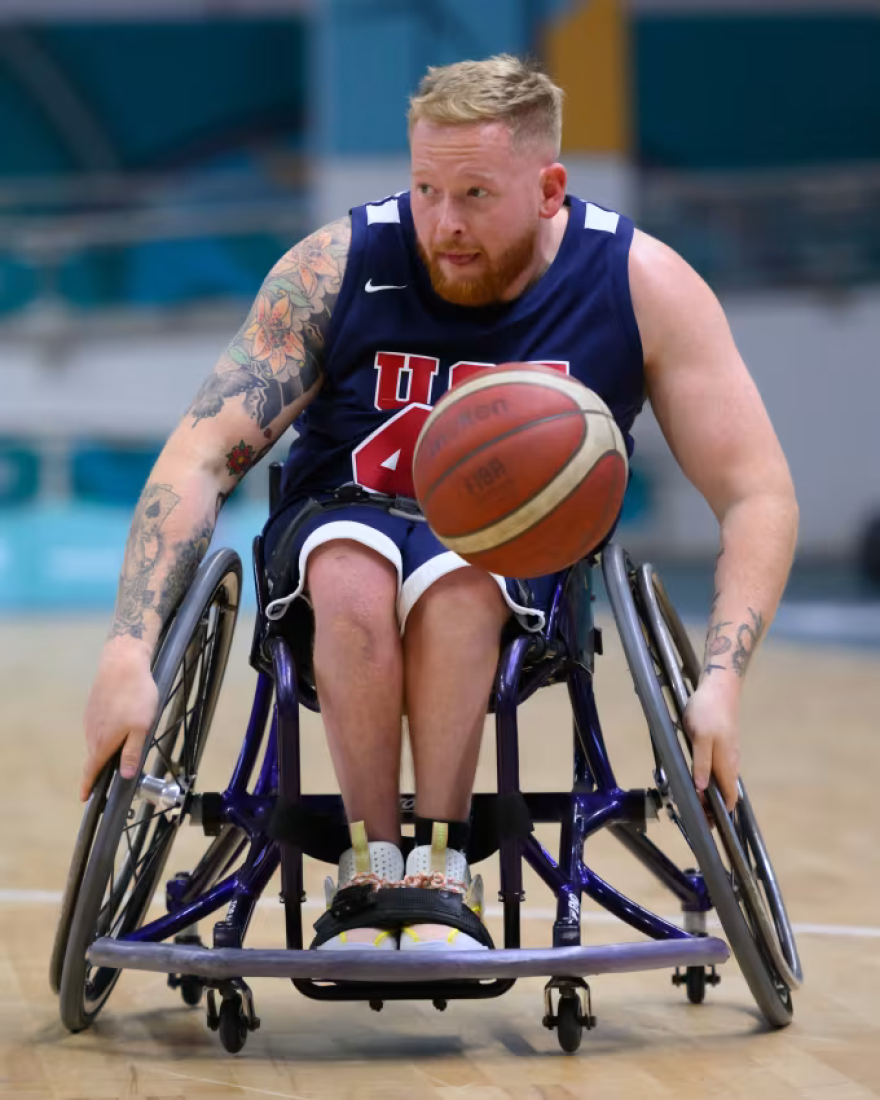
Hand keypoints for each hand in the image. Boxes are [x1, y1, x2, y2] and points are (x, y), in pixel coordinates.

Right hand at [81, 641, 157, 800]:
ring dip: (105, 749)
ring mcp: (91, 719)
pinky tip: (119, 727)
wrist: (122, 663)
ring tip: (120, 751)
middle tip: (111, 777)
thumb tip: (125, 776)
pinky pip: (98, 728)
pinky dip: (106, 734)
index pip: (92, 770)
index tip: (84, 798)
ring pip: (97, 741)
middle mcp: (92, 733)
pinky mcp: (93, 707)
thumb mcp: (141, 727)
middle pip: (95, 757)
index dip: (88, 786)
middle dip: (101, 769)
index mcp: (103, 742)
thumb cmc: (135, 696)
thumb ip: (132, 753)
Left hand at [683, 679, 740, 813]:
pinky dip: (708, 778)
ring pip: (721, 780)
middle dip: (712, 805)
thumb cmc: (708, 711)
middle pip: (725, 792)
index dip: (719, 812)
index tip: (705, 823)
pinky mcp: (722, 744)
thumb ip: (701, 763)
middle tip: (694, 813)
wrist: (719, 687)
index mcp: (726, 764)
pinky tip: (698, 777)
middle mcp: (730, 762)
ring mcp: (727, 752)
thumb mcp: (700, 737)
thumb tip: (701, 789)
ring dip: (709, 792)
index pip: (728, 798)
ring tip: (693, 799)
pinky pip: (717, 768)